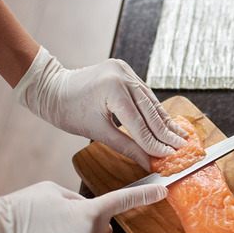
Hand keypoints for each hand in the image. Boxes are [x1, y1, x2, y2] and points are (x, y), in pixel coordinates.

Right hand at [0, 182, 167, 232]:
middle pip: (102, 228)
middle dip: (91, 221)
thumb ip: (77, 200)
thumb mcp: (54, 191)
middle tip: (64, 216)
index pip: (123, 201)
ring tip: (43, 231)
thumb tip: (84, 208)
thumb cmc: (19, 210)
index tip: (162, 190)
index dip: (145, 194)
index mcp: (89, 214)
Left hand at [13, 47, 187, 168]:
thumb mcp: (97, 132)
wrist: (51, 88)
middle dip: (166, 132)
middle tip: (182, 147)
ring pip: (151, 101)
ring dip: (164, 121)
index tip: (168, 156)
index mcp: (112, 89)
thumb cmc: (67, 111)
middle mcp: (122, 75)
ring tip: (180, 136)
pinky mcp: (125, 70)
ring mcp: (125, 70)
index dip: (155, 143)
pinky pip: (144, 94)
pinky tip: (166, 122)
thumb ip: (127, 146)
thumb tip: (148, 162)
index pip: (140, 123)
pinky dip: (154, 110)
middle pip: (150, 110)